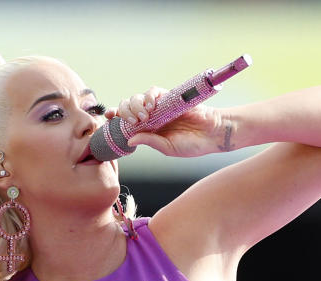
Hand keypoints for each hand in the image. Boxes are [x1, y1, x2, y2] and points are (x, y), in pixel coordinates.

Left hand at [106, 86, 225, 157]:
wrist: (212, 133)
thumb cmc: (192, 144)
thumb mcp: (167, 148)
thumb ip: (149, 141)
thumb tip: (129, 139)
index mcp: (147, 130)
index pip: (125, 122)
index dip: (114, 118)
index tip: (108, 118)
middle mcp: (150, 117)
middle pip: (127, 107)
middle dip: (124, 112)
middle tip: (133, 121)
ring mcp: (159, 106)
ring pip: (137, 98)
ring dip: (135, 105)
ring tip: (144, 117)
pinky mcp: (169, 97)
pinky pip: (153, 91)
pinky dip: (148, 96)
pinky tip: (151, 106)